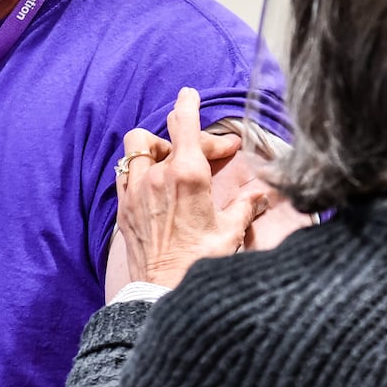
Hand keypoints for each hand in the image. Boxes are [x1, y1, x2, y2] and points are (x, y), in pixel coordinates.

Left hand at [118, 88, 271, 289]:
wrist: (162, 292)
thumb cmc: (199, 263)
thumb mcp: (230, 233)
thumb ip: (246, 206)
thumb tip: (263, 194)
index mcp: (188, 175)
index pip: (184, 123)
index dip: (188, 104)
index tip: (190, 94)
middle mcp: (157, 175)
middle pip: (168, 134)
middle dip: (191, 136)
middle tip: (215, 153)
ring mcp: (136, 189)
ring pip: (137, 145)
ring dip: (155, 145)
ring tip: (173, 159)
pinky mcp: (124, 206)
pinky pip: (124, 171)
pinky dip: (138, 167)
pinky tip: (152, 180)